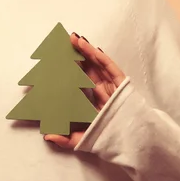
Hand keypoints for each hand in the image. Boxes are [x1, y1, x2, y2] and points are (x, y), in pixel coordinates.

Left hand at [44, 33, 125, 148]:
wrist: (133, 142)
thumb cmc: (110, 140)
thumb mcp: (83, 140)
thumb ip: (65, 139)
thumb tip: (47, 136)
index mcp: (93, 102)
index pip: (78, 83)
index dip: (69, 72)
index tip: (55, 63)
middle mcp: (102, 91)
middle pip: (87, 70)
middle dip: (75, 56)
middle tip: (63, 44)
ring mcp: (111, 86)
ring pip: (96, 64)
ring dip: (85, 50)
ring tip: (72, 38)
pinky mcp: (120, 83)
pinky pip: (108, 66)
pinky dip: (98, 55)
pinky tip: (87, 46)